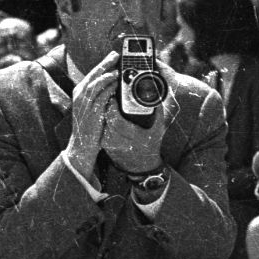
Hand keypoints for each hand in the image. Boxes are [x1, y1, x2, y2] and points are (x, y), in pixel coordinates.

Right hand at [63, 51, 126, 176]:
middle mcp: (80, 95)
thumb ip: (102, 96)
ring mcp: (84, 103)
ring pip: (96, 83)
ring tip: (118, 67)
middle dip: (105, 63)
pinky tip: (117, 83)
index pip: (92, 74)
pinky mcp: (91, 111)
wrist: (82, 146)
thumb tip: (115, 86)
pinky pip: (101, 96)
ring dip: (107, 74)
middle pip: (93, 74)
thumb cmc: (90, 127)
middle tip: (117, 54)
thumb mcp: (94, 108)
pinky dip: (109, 88)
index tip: (113, 56)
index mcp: (80, 92)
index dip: (103, 64)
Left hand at [99, 57, 172, 173]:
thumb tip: (156, 92)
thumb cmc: (151, 145)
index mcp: (132, 136)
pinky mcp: (104, 144)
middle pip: (106, 119)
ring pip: (102, 122)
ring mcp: (109, 143)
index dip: (112, 107)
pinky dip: (103, 120)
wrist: (142, 166)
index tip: (113, 97)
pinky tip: (107, 114)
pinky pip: (101, 128)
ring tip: (107, 104)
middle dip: (107, 106)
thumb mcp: (158, 128)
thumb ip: (157, 110)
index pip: (115, 119)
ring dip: (104, 112)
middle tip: (110, 97)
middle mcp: (118, 140)